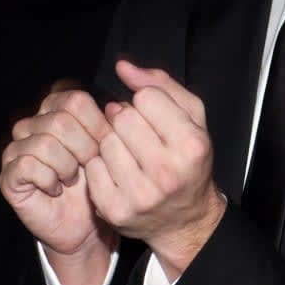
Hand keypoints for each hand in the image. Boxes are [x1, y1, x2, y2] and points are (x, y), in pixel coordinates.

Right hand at [0, 88, 115, 257]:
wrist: (86, 222)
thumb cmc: (100, 179)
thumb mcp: (112, 146)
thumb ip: (114, 121)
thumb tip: (118, 106)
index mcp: (58, 109)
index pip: (75, 99)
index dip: (97, 122)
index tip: (108, 143)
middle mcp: (33, 123)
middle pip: (62, 119)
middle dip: (86, 146)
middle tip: (91, 165)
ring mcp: (17, 147)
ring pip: (45, 142)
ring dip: (68, 165)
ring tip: (73, 178)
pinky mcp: (9, 174)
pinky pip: (28, 165)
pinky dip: (50, 179)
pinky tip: (57, 189)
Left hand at [85, 61, 224, 278]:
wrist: (185, 218)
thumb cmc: (189, 161)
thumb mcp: (192, 119)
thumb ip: (162, 85)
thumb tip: (123, 66)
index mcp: (191, 145)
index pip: (148, 98)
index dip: (146, 100)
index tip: (152, 114)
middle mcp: (167, 171)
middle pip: (122, 118)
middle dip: (126, 118)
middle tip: (136, 132)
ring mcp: (139, 194)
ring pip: (104, 143)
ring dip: (111, 141)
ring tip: (127, 152)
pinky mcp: (115, 209)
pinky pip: (92, 168)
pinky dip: (100, 165)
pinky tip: (116, 170)